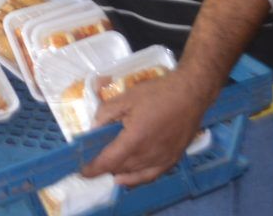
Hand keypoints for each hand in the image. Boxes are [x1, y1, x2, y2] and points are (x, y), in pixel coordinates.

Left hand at [80, 70, 214, 186]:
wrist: (190, 94)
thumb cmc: (158, 93)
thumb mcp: (126, 97)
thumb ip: (106, 113)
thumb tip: (94, 127)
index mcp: (134, 140)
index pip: (108, 161)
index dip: (93, 169)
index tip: (82, 171)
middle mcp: (148, 155)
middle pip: (120, 169)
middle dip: (105, 167)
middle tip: (94, 161)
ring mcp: (162, 160)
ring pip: (134, 174)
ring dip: (119, 172)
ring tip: (108, 168)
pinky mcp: (173, 160)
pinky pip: (151, 176)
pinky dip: (137, 179)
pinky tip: (129, 178)